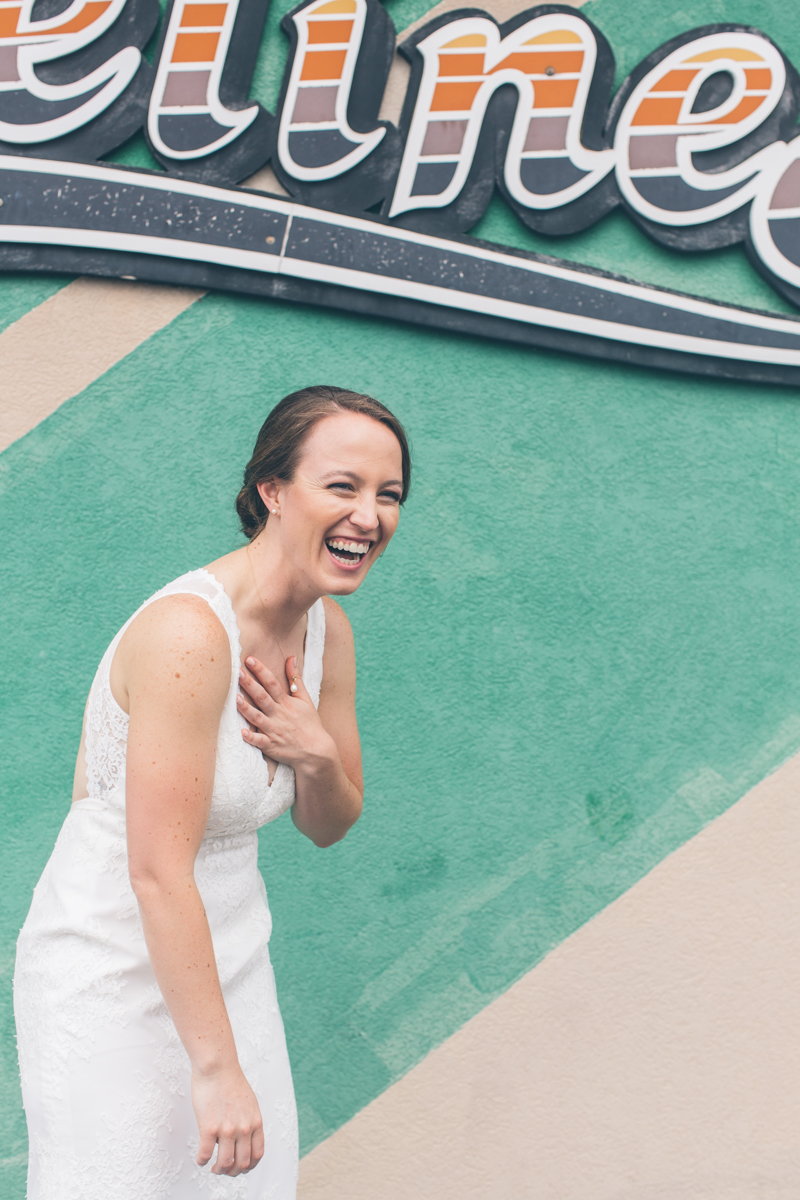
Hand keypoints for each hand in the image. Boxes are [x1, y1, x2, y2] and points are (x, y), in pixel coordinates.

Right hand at [192, 1062, 263, 1175]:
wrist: (217, 1066)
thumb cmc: (231, 1081)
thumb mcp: (249, 1102)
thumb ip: (248, 1120)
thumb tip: (243, 1138)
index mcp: (255, 1122)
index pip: (257, 1154)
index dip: (249, 1166)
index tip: (241, 1168)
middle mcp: (243, 1129)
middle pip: (242, 1163)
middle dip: (233, 1172)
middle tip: (225, 1170)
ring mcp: (226, 1130)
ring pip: (224, 1164)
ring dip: (218, 1170)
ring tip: (213, 1167)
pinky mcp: (208, 1127)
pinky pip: (205, 1154)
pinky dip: (202, 1161)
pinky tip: (200, 1159)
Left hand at [237, 656, 335, 770]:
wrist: (316, 751)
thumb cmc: (310, 723)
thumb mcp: (305, 699)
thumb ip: (296, 679)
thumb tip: (291, 657)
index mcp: (286, 703)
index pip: (272, 683)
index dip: (261, 671)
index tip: (250, 659)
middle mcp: (278, 715)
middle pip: (262, 697)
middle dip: (249, 684)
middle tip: (238, 673)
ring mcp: (274, 731)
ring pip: (257, 718)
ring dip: (246, 709)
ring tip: (234, 699)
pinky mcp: (271, 746)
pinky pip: (260, 742)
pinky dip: (251, 737)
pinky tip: (241, 732)